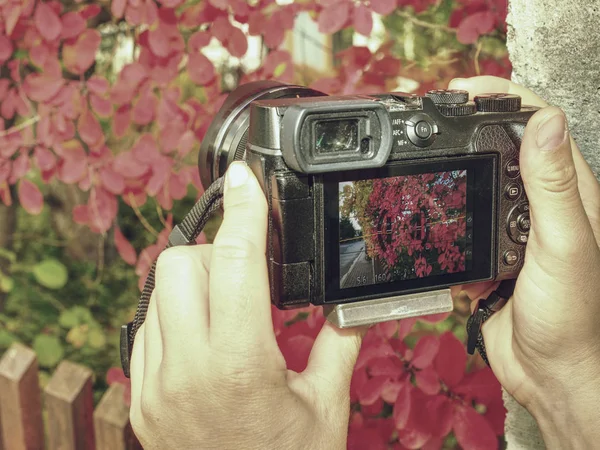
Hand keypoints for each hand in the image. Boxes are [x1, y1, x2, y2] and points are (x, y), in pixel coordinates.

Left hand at [129, 162, 363, 449]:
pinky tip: (206, 338)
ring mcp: (154, 386)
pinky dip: (175, 315)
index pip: (234, 261)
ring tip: (229, 311)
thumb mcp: (325, 406)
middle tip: (247, 275)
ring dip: (193, 283)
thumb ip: (340, 343)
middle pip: (179, 263)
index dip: (243, 209)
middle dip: (214, 252)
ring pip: (157, 292)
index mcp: (240, 366)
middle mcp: (186, 371)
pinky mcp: (141, 399)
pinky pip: (147, 329)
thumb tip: (351, 302)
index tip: (246, 177)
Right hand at [449, 76, 599, 445]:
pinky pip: (458, 223)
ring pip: (475, 183)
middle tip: (431, 116)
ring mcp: (509, 228)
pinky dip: (441, 214)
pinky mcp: (486, 253)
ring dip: (451, 168)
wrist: (549, 373)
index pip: (539, 123)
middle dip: (467, 125)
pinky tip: (425, 211)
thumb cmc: (573, 316)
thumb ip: (553, 186)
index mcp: (567, 192)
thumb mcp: (564, 245)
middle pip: (501, 146)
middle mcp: (539, 204)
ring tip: (420, 158)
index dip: (504, 98)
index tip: (464, 91)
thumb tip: (546, 121)